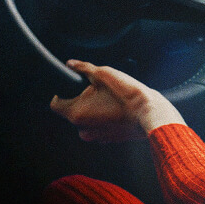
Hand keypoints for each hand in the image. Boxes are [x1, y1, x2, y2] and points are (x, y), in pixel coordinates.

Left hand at [50, 60, 185, 141]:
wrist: (149, 113)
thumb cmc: (125, 94)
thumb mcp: (102, 73)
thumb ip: (82, 68)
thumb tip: (70, 64)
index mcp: (76, 114)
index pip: (55, 104)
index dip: (60, 92)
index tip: (71, 85)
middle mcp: (83, 129)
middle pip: (72, 112)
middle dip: (79, 100)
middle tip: (96, 90)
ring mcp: (96, 137)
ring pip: (86, 120)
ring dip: (92, 110)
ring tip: (108, 99)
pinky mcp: (108, 139)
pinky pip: (99, 127)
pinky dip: (103, 118)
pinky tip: (115, 109)